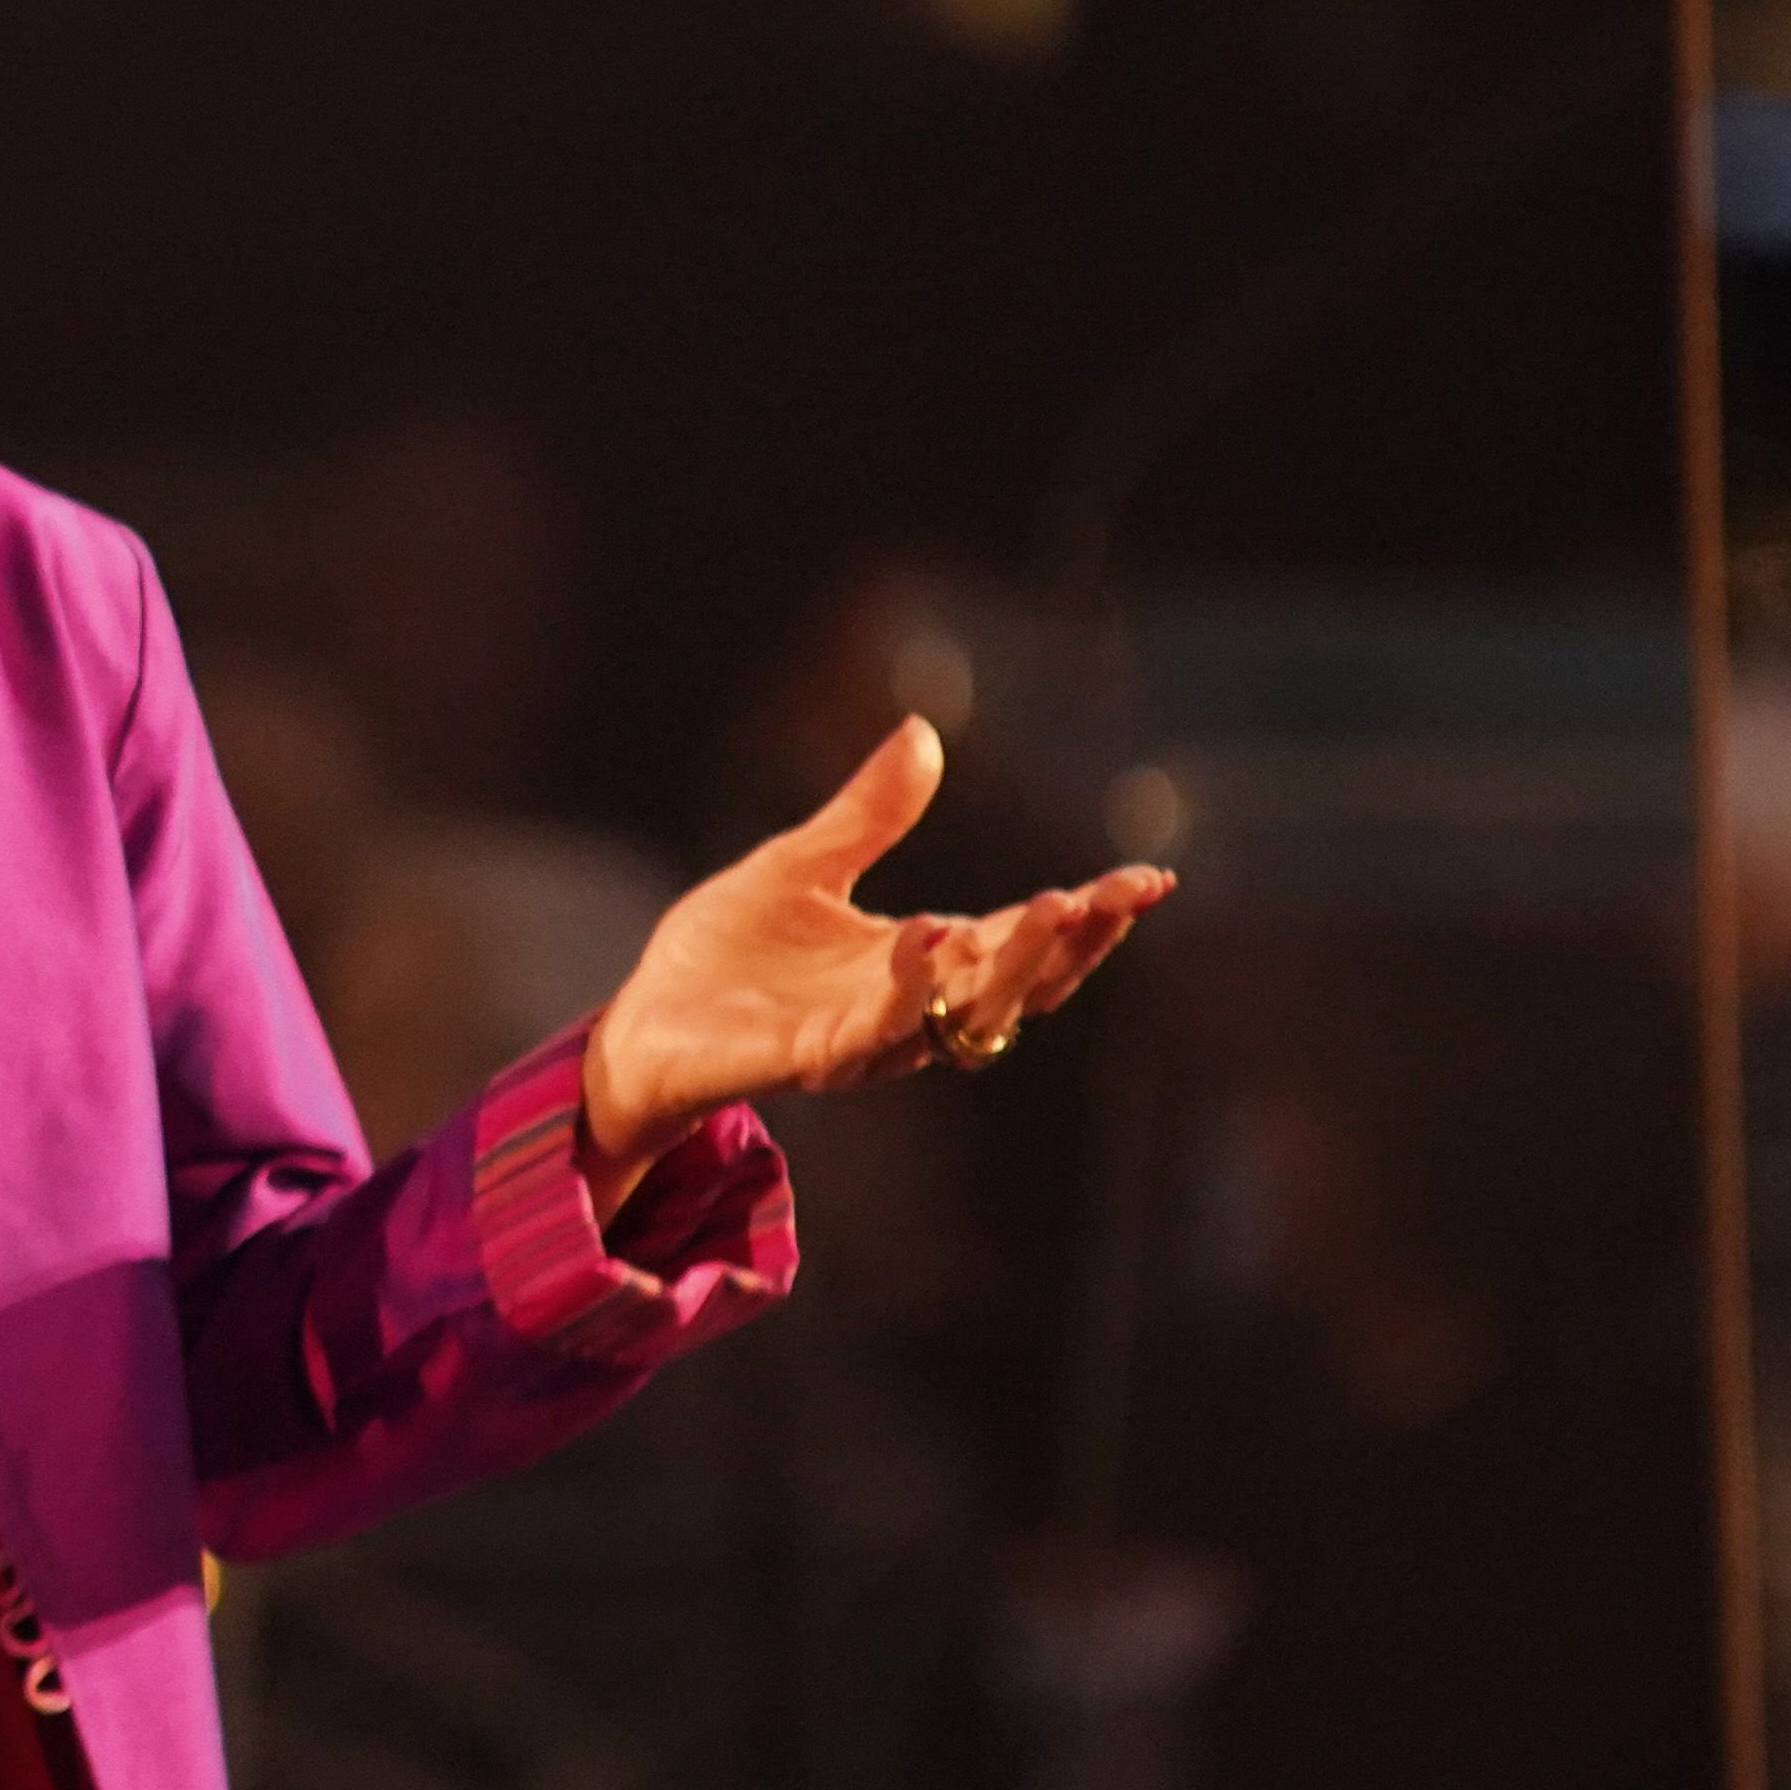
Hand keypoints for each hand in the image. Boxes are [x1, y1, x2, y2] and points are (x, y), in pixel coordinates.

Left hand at [578, 718, 1171, 1174]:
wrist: (640, 1022)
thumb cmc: (720, 955)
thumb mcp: (798, 864)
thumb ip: (866, 814)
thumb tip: (923, 730)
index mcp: (914, 962)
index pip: (1018, 939)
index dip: (1086, 915)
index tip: (1149, 879)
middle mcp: (903, 1009)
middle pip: (1012, 989)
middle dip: (1069, 945)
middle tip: (1114, 896)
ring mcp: (856, 1040)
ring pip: (957, 1019)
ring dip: (1007, 970)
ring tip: (1053, 907)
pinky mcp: (799, 1059)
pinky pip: (865, 1033)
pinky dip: (901, 988)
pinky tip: (923, 934)